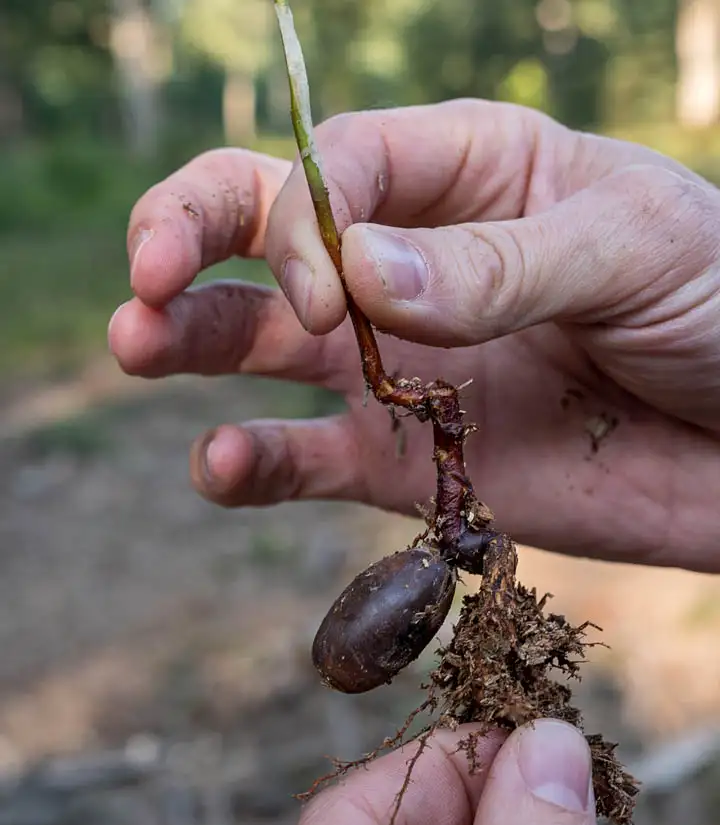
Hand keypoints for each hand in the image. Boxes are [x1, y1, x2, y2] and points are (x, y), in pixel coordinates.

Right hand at [109, 100, 719, 570]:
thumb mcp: (632, 248)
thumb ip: (497, 263)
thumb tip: (355, 274)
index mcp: (465, 174)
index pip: (332, 169)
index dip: (301, 226)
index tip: (330, 297)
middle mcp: (410, 264)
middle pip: (261, 233)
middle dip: (189, 241)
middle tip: (146, 279)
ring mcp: (398, 366)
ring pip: (260, 345)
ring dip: (188, 343)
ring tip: (135, 348)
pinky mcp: (405, 462)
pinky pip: (304, 460)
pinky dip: (252, 464)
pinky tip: (216, 467)